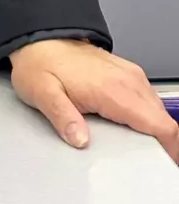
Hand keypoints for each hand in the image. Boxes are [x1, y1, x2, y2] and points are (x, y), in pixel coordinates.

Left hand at [10, 38, 178, 161]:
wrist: (37, 38)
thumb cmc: (39, 63)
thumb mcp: (42, 92)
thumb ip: (62, 117)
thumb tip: (80, 140)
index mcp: (113, 89)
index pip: (159, 123)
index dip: (170, 148)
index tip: (166, 165)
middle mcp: (127, 79)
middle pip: (162, 119)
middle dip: (163, 143)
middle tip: (152, 164)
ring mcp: (127, 74)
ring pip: (157, 108)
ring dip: (155, 129)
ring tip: (143, 149)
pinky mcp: (124, 72)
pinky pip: (147, 98)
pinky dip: (148, 116)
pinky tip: (134, 128)